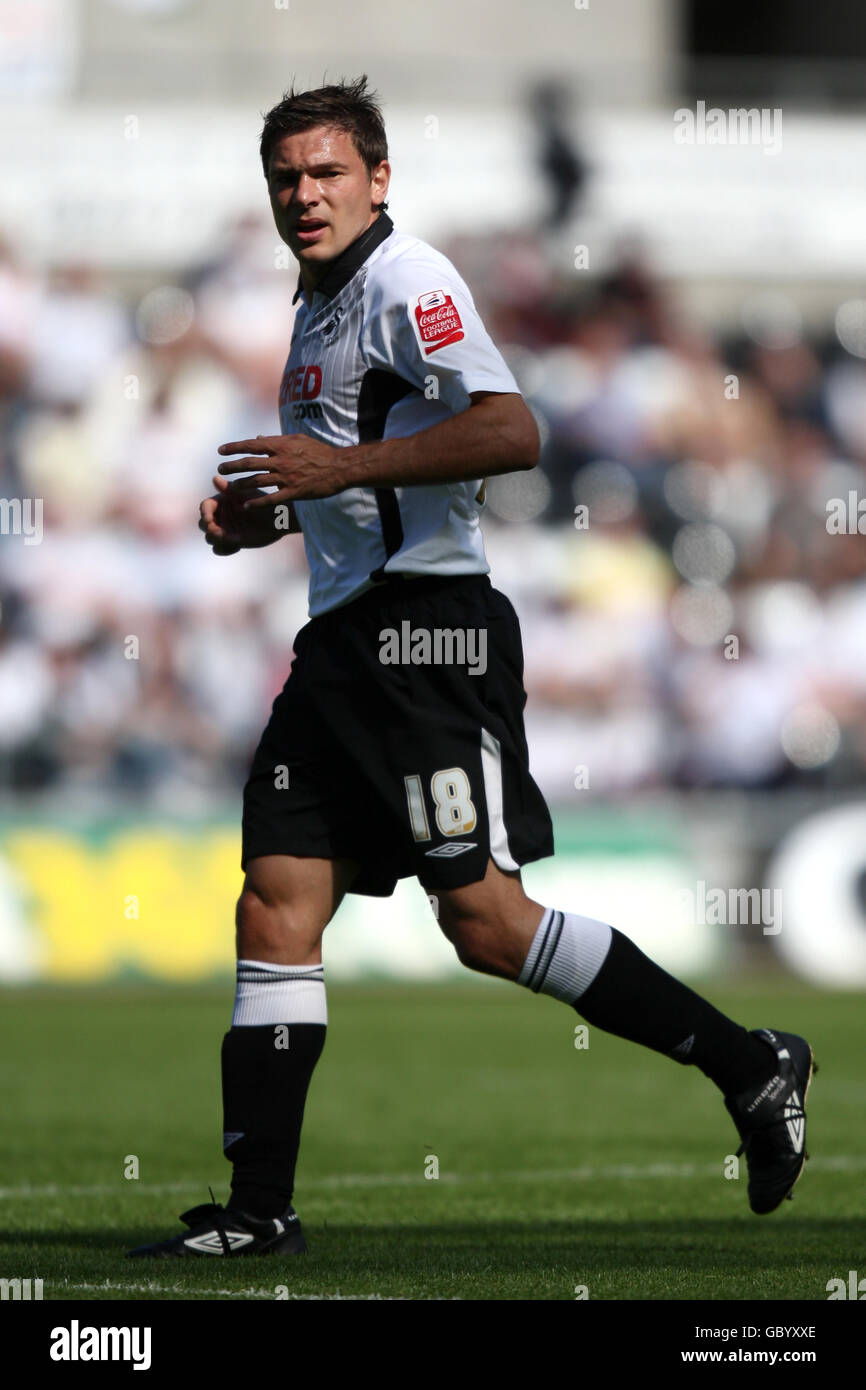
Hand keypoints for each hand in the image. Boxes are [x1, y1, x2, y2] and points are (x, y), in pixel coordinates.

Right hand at [198, 473, 290, 554]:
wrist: (277, 518)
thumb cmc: (262, 502)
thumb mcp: (246, 494)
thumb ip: (230, 489)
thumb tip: (215, 478)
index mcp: (220, 502)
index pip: (205, 507)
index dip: (205, 512)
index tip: (209, 517)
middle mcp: (219, 517)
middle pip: (203, 524)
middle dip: (208, 527)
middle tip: (217, 530)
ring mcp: (224, 530)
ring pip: (210, 538)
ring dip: (216, 539)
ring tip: (229, 538)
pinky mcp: (231, 542)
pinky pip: (219, 549)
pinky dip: (224, 548)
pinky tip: (236, 545)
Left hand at [216, 433, 347, 504]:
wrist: (339, 467)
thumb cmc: (319, 451)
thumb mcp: (298, 439)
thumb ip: (277, 439)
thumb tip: (258, 437)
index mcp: (281, 446)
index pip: (252, 445)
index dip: (234, 447)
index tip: (221, 450)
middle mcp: (281, 460)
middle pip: (250, 463)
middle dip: (232, 466)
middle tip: (220, 468)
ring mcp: (287, 477)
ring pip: (257, 481)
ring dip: (240, 484)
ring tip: (230, 487)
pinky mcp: (294, 492)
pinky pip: (271, 499)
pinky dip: (257, 503)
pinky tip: (246, 506)